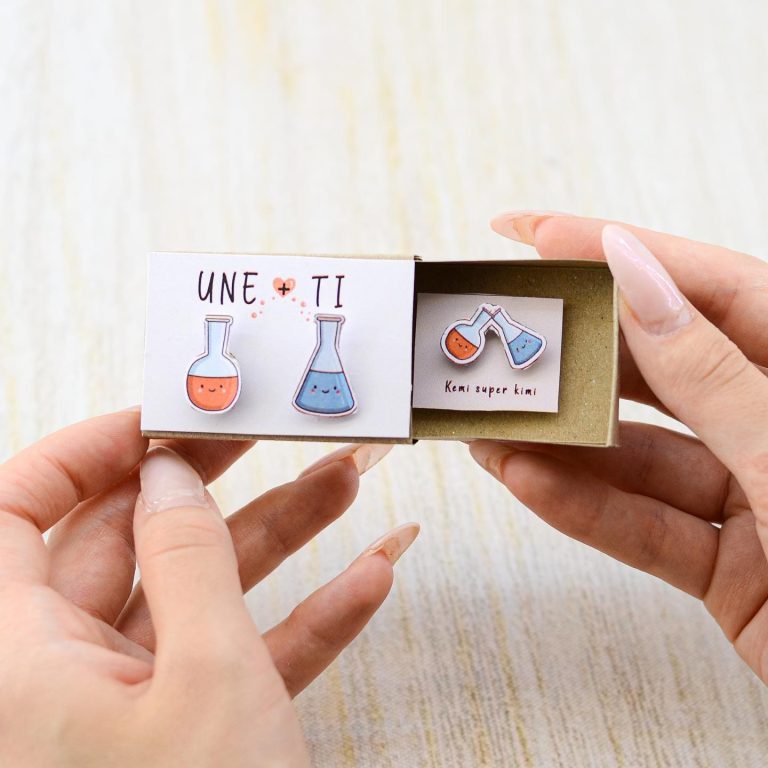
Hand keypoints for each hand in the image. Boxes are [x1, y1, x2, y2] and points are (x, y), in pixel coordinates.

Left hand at [0, 410, 417, 766]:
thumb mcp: (205, 676)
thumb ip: (187, 558)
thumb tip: (169, 473)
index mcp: (18, 656)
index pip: (15, 509)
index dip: (82, 450)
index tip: (160, 417)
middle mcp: (60, 675)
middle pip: (133, 541)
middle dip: (218, 484)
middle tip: (272, 434)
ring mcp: (132, 708)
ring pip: (200, 595)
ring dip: (281, 541)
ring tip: (347, 484)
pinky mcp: (192, 738)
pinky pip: (242, 658)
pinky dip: (306, 621)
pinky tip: (369, 578)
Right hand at [470, 211, 767, 682]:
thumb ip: (710, 373)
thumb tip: (637, 277)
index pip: (712, 290)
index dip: (623, 254)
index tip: (541, 236)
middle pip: (663, 372)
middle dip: (578, 357)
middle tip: (503, 336)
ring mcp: (752, 496)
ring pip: (641, 456)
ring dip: (563, 443)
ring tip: (493, 419)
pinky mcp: (726, 565)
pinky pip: (643, 526)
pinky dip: (582, 507)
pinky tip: (526, 478)